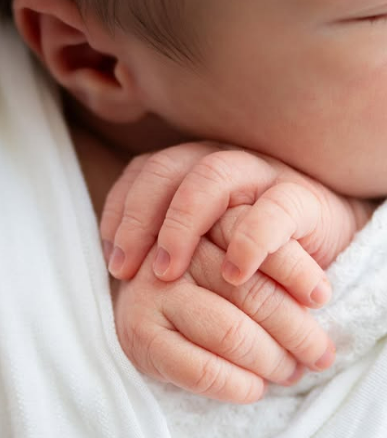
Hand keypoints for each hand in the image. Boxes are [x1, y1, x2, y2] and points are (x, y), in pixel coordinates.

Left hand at [101, 142, 373, 307]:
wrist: (324, 249)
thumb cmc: (253, 254)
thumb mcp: (205, 248)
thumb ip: (169, 247)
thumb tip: (116, 270)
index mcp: (193, 170)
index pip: (143, 174)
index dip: (119, 213)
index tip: (113, 262)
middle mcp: (222, 163)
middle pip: (167, 170)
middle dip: (139, 220)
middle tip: (128, 272)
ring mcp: (262, 174)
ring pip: (211, 178)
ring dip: (181, 225)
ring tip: (169, 273)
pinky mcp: (302, 198)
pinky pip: (272, 210)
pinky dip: (249, 241)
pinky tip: (234, 274)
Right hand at [112, 220, 335, 403]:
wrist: (149, 302)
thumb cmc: (212, 281)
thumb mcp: (242, 253)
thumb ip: (270, 256)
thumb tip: (318, 297)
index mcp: (204, 220)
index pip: (258, 238)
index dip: (298, 271)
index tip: (323, 298)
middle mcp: (175, 253)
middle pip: (251, 292)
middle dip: (298, 331)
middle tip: (321, 354)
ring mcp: (150, 293)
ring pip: (231, 333)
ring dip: (272, 361)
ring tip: (292, 372)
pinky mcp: (138, 336)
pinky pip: (201, 370)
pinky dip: (237, 386)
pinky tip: (254, 389)